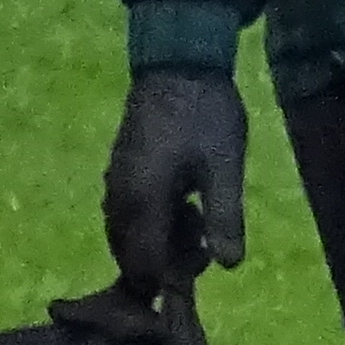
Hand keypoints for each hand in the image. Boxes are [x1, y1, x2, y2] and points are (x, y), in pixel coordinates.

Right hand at [102, 68, 249, 285]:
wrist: (178, 62)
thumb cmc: (204, 114)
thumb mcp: (224, 167)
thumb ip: (224, 218)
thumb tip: (229, 266)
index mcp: (141, 201)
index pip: (144, 265)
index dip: (169, 282)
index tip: (201, 270)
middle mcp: (119, 198)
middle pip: (132, 256)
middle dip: (166, 262)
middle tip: (206, 242)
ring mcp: (116, 183)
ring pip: (129, 235)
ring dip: (161, 241)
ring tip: (199, 219)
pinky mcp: (121, 171)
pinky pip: (130, 214)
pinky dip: (154, 222)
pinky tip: (185, 203)